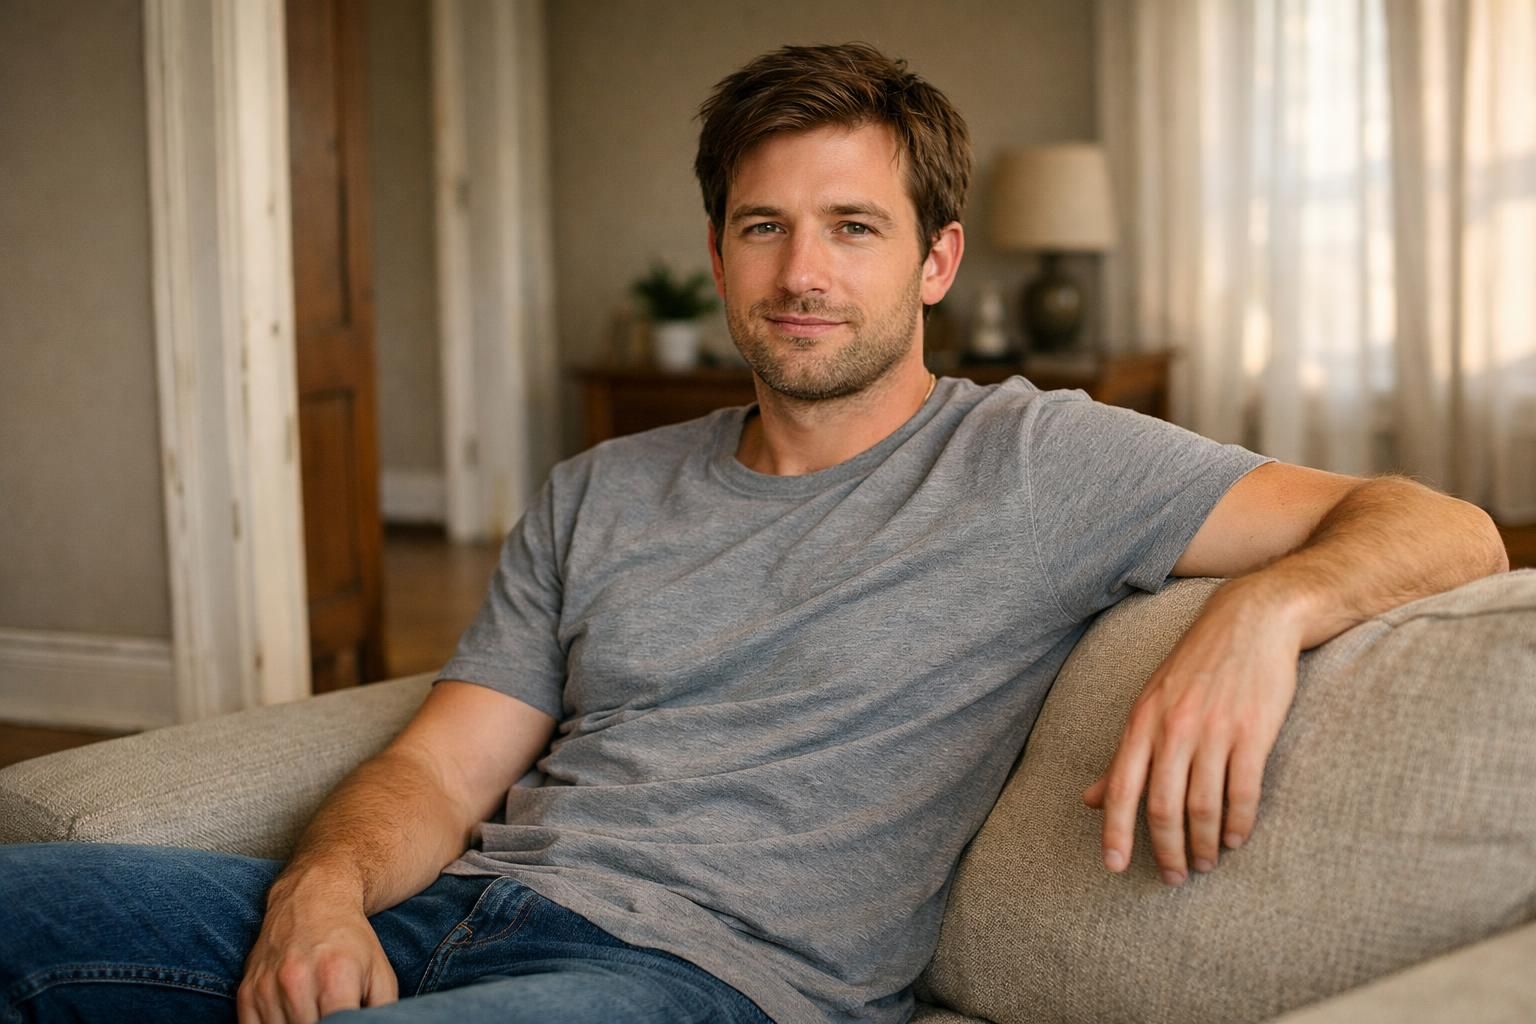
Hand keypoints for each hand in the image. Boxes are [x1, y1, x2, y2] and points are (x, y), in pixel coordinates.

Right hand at [237, 877, 397, 1023]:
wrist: (312, 899)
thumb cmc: (350, 941)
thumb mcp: (380, 973)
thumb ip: (383, 1010)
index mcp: (335, 978)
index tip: (345, 1023)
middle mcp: (296, 982)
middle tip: (330, 1018)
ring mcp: (267, 987)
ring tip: (312, 1014)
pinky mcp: (247, 992)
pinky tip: (289, 1019)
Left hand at [1081, 585, 1301, 884]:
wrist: (1250, 621)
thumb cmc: (1196, 666)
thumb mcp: (1149, 703)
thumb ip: (1124, 755)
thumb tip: (1090, 799)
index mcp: (1142, 721)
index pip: (1121, 787)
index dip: (1115, 831)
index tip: (1114, 866)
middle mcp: (1173, 728)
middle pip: (1162, 806)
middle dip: (1166, 850)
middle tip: (1175, 877)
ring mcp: (1213, 730)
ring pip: (1203, 806)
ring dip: (1205, 844)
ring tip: (1206, 863)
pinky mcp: (1252, 732)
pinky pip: (1243, 792)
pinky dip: (1239, 824)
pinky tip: (1236, 839)